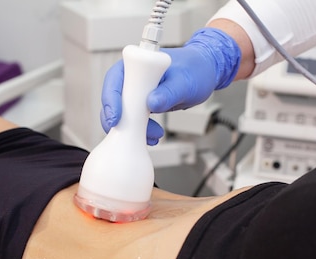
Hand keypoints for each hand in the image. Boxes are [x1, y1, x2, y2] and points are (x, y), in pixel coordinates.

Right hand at [100, 27, 240, 144]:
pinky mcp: (141, 104)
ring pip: (122, 113)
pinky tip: (151, 136)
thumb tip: (152, 103)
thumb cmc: (196, 69)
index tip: (116, 118)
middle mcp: (132, 77)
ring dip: (132, 129)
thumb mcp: (186, 81)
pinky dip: (140, 130)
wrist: (204, 73)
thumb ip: (169, 92)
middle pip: (114, 100)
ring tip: (152, 136)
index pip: (114, 80)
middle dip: (121, 120)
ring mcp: (136, 92)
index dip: (111, 100)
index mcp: (137, 63)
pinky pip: (134, 119)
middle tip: (132, 134)